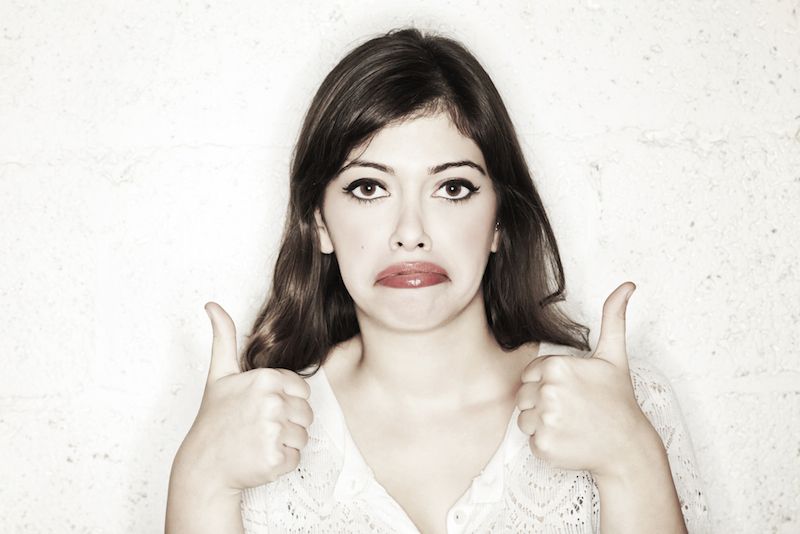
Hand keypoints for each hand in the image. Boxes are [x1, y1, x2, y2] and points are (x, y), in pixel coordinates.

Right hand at [175, 302, 312, 492]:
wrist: (203, 466)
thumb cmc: (214, 420)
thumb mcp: (219, 375)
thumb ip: (224, 337)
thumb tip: (212, 305)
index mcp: (265, 379)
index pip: (302, 390)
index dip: (285, 400)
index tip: (261, 408)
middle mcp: (272, 402)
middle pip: (306, 412)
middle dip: (287, 421)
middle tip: (258, 427)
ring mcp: (274, 432)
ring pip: (303, 435)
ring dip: (285, 442)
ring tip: (258, 441)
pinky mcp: (277, 459)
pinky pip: (297, 457)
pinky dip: (282, 461)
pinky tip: (260, 457)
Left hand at [515, 282, 658, 477]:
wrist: (628, 447)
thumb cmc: (618, 401)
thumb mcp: (614, 356)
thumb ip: (613, 318)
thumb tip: (627, 285)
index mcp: (558, 366)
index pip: (530, 374)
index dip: (548, 383)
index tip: (571, 392)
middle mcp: (549, 391)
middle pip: (524, 396)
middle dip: (543, 403)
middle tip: (572, 410)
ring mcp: (546, 420)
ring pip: (523, 420)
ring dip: (542, 424)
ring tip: (570, 424)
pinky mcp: (544, 446)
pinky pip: (531, 442)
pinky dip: (546, 445)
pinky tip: (568, 441)